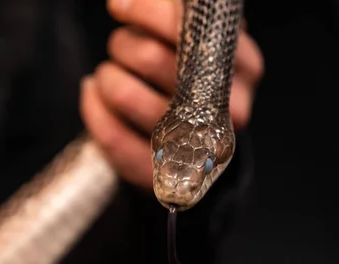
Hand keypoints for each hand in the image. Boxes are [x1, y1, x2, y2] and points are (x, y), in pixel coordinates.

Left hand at [80, 0, 263, 188]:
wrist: (202, 141)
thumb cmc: (195, 77)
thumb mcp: (198, 41)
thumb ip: (172, 15)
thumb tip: (125, 2)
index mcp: (244, 65)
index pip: (194, 30)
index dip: (149, 13)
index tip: (120, 7)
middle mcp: (228, 108)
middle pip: (153, 58)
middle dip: (123, 44)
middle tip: (122, 47)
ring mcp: (194, 145)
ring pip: (128, 95)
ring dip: (107, 77)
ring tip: (110, 74)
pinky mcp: (162, 171)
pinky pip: (113, 137)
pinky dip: (94, 109)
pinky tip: (94, 95)